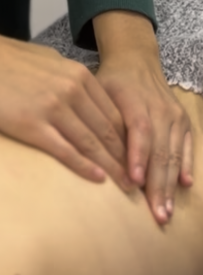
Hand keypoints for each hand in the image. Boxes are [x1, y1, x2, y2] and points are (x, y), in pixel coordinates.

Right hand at [0, 34, 134, 192]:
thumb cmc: (10, 60)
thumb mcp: (50, 60)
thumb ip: (70, 77)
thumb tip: (83, 92)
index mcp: (78, 75)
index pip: (113, 113)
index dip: (127, 138)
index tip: (135, 157)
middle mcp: (72, 90)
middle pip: (107, 131)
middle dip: (125, 157)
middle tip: (138, 179)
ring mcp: (53, 108)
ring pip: (91, 143)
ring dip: (111, 168)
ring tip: (124, 186)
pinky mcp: (33, 125)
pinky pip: (66, 150)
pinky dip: (85, 166)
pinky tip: (97, 178)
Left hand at [95, 54, 193, 224]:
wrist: (135, 59)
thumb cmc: (111, 80)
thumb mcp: (98, 90)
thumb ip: (98, 119)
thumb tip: (89, 153)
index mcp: (135, 99)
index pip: (140, 130)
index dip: (138, 156)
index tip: (134, 182)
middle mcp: (160, 108)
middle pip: (160, 150)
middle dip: (158, 185)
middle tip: (155, 215)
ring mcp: (174, 115)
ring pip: (173, 154)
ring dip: (170, 185)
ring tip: (166, 211)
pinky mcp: (183, 121)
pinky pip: (186, 147)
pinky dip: (185, 166)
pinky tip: (184, 185)